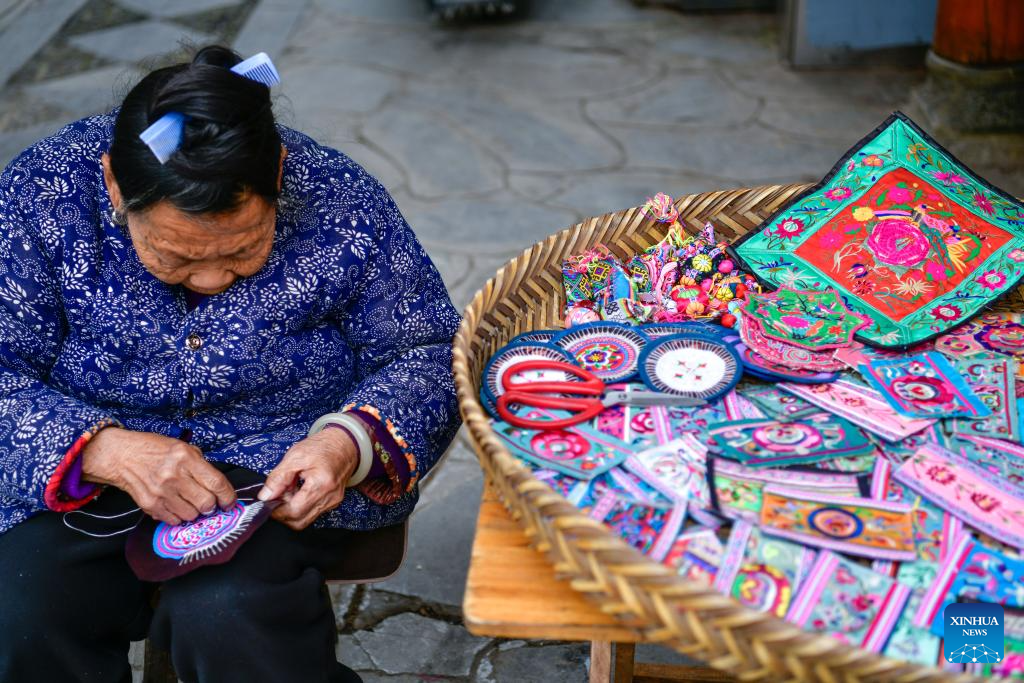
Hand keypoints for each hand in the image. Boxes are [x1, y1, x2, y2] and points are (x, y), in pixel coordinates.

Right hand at [81, 427, 235, 525]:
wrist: (121, 456)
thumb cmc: (154, 449)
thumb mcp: (183, 447)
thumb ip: (201, 464)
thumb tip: (219, 486)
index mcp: (186, 457)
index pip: (217, 482)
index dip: (228, 496)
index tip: (229, 501)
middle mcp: (174, 475)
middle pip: (206, 503)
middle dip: (212, 506)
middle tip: (210, 503)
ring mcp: (161, 492)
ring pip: (191, 515)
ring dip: (195, 512)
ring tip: (189, 502)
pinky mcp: (150, 504)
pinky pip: (174, 520)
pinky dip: (179, 517)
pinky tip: (176, 505)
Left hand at [257, 428, 358, 530]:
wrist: (343, 444)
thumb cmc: (321, 447)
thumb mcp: (295, 456)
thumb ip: (278, 478)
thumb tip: (265, 497)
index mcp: (321, 484)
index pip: (294, 511)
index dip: (277, 510)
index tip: (268, 501)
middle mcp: (330, 497)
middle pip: (299, 521)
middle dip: (283, 512)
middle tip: (278, 495)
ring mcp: (333, 502)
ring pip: (305, 519)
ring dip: (292, 509)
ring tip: (291, 489)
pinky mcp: (333, 503)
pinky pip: (312, 513)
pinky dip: (301, 506)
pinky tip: (300, 491)